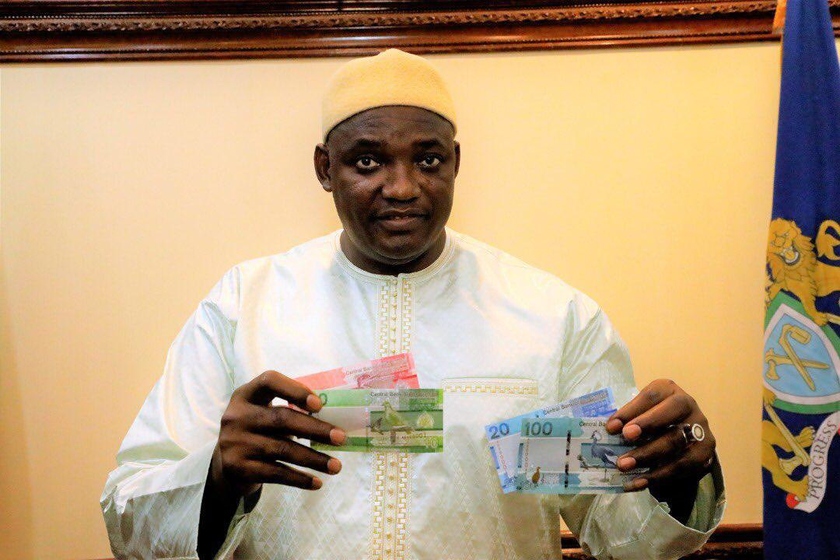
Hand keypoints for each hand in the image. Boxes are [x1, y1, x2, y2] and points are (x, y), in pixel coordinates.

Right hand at [211, 370, 345, 498]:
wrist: (228, 464)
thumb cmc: (258, 431)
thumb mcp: (264, 412)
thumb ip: (289, 410)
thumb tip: (333, 420)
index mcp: (246, 394)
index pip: (269, 381)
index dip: (295, 390)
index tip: (319, 405)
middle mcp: (236, 416)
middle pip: (282, 419)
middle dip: (316, 429)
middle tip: (341, 438)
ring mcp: (234, 442)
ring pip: (282, 449)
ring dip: (314, 459)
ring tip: (336, 466)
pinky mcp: (238, 467)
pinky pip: (275, 473)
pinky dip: (299, 479)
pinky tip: (317, 483)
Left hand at [606, 379, 715, 514]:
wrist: (683, 435)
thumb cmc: (652, 418)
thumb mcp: (640, 411)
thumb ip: (628, 418)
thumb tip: (610, 430)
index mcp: (668, 390)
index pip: (651, 397)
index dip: (631, 411)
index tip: (612, 427)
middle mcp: (688, 405)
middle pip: (669, 416)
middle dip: (645, 430)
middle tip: (623, 441)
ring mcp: (700, 429)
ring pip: (676, 443)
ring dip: (648, 456)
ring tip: (624, 466)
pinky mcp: (704, 453)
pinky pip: (683, 466)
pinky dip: (658, 476)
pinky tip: (638, 482)